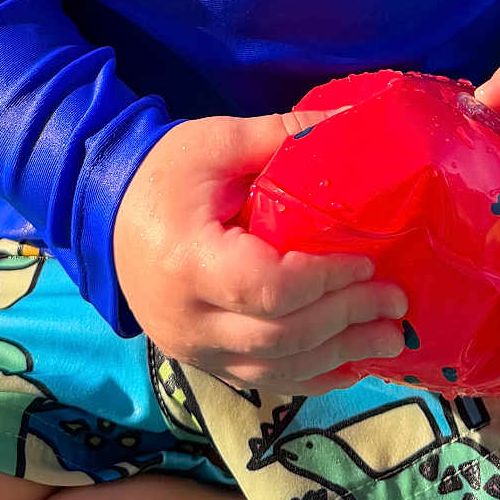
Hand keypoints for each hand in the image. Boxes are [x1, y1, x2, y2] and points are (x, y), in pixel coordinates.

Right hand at [113, 112, 408, 394]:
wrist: (101, 212)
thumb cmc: (162, 173)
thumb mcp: (216, 142)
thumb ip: (280, 136)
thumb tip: (351, 118)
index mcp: (190, 262)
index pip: (268, 288)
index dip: (324, 282)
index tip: (369, 264)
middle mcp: (189, 319)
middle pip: (279, 337)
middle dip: (345, 322)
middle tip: (397, 303)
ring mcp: (193, 349)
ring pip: (276, 371)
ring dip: (338, 358)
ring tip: (390, 341)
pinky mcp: (201, 361)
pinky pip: (264, 382)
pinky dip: (312, 377)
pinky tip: (352, 365)